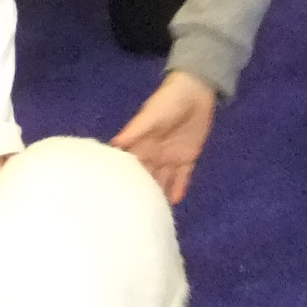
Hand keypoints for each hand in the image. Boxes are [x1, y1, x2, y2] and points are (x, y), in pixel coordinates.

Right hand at [110, 71, 216, 203]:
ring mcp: (171, 158)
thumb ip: (133, 132)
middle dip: (141, 193)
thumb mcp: (149, 117)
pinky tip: (175, 202)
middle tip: (134, 214)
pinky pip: (183, 177)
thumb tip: (112, 146)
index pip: (131, 167)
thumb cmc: (167, 102)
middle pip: (146, 177)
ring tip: (154, 214)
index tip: (115, 199)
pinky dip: (179, 189)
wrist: (195, 92)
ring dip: (159, 195)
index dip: (124, 181)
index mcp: (142, 146)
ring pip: (163, 181)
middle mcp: (153, 155)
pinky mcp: (188, 157)